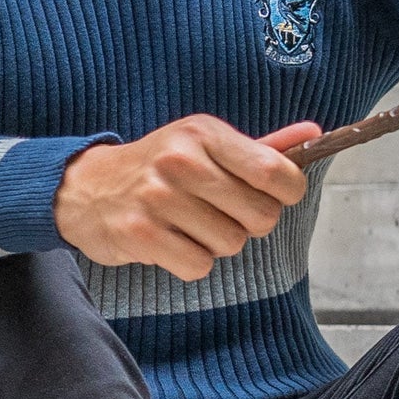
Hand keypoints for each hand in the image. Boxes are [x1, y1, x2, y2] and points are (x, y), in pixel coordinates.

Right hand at [55, 116, 322, 278]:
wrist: (85, 187)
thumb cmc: (158, 167)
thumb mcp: (204, 144)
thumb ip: (260, 146)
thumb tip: (313, 133)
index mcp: (203, 132)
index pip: (275, 171)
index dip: (287, 192)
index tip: (275, 195)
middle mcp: (181, 160)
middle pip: (260, 216)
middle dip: (250, 223)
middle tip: (223, 214)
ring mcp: (158, 197)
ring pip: (231, 244)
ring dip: (218, 244)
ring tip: (191, 225)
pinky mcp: (140, 233)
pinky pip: (199, 265)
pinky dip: (192, 262)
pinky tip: (173, 242)